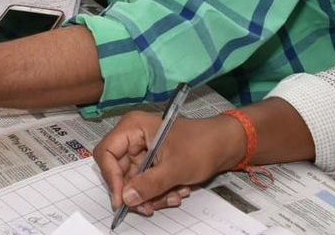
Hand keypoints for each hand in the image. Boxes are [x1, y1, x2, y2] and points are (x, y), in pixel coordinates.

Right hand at [93, 112, 244, 215]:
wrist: (227, 145)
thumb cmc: (202, 146)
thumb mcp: (175, 168)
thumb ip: (149, 184)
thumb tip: (126, 199)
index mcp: (133, 128)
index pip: (107, 153)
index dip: (111, 177)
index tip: (122, 200)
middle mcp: (133, 138)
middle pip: (119, 171)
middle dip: (137, 191)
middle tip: (149, 208)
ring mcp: (143, 151)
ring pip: (134, 181)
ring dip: (152, 194)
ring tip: (174, 196)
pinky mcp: (153, 162)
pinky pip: (147, 182)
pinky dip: (159, 192)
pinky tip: (177, 192)